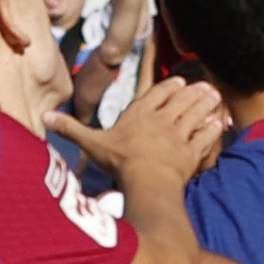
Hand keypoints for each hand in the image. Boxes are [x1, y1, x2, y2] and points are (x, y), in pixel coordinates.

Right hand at [53, 74, 225, 186]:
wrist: (147, 181)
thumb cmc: (119, 162)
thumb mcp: (93, 143)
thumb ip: (71, 128)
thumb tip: (44, 116)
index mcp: (140, 114)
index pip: (157, 93)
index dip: (170, 87)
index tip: (180, 82)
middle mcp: (162, 120)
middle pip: (181, 100)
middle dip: (194, 92)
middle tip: (204, 86)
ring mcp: (180, 135)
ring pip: (196, 114)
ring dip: (206, 104)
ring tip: (214, 97)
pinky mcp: (192, 151)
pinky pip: (205, 136)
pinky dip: (213, 128)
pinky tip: (219, 123)